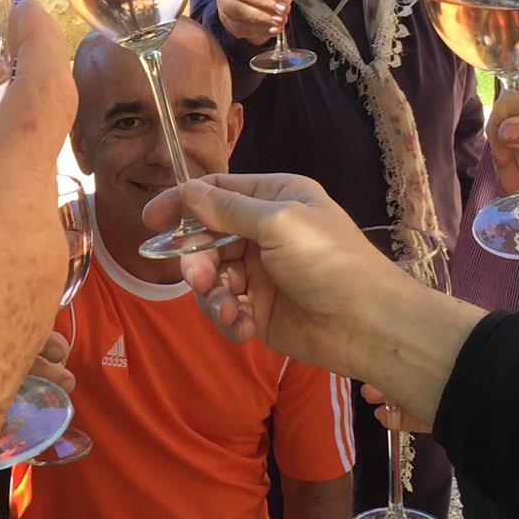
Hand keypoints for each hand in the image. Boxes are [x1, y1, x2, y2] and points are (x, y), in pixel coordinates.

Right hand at [141, 173, 483, 424]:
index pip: (217, 192)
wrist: (367, 324)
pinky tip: (242, 326)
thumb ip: (228, 209)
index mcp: (275, 198)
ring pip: (211, 277)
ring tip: (228, 307)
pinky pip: (225, 309)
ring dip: (211, 293)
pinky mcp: (259, 311)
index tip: (151, 220)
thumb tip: (188, 192)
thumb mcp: (278, 222)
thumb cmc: (329, 261)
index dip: (182, 203)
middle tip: (198, 276)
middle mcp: (265, 232)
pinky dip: (227, 318)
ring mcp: (261, 273)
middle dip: (197, 258)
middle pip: (206, 238)